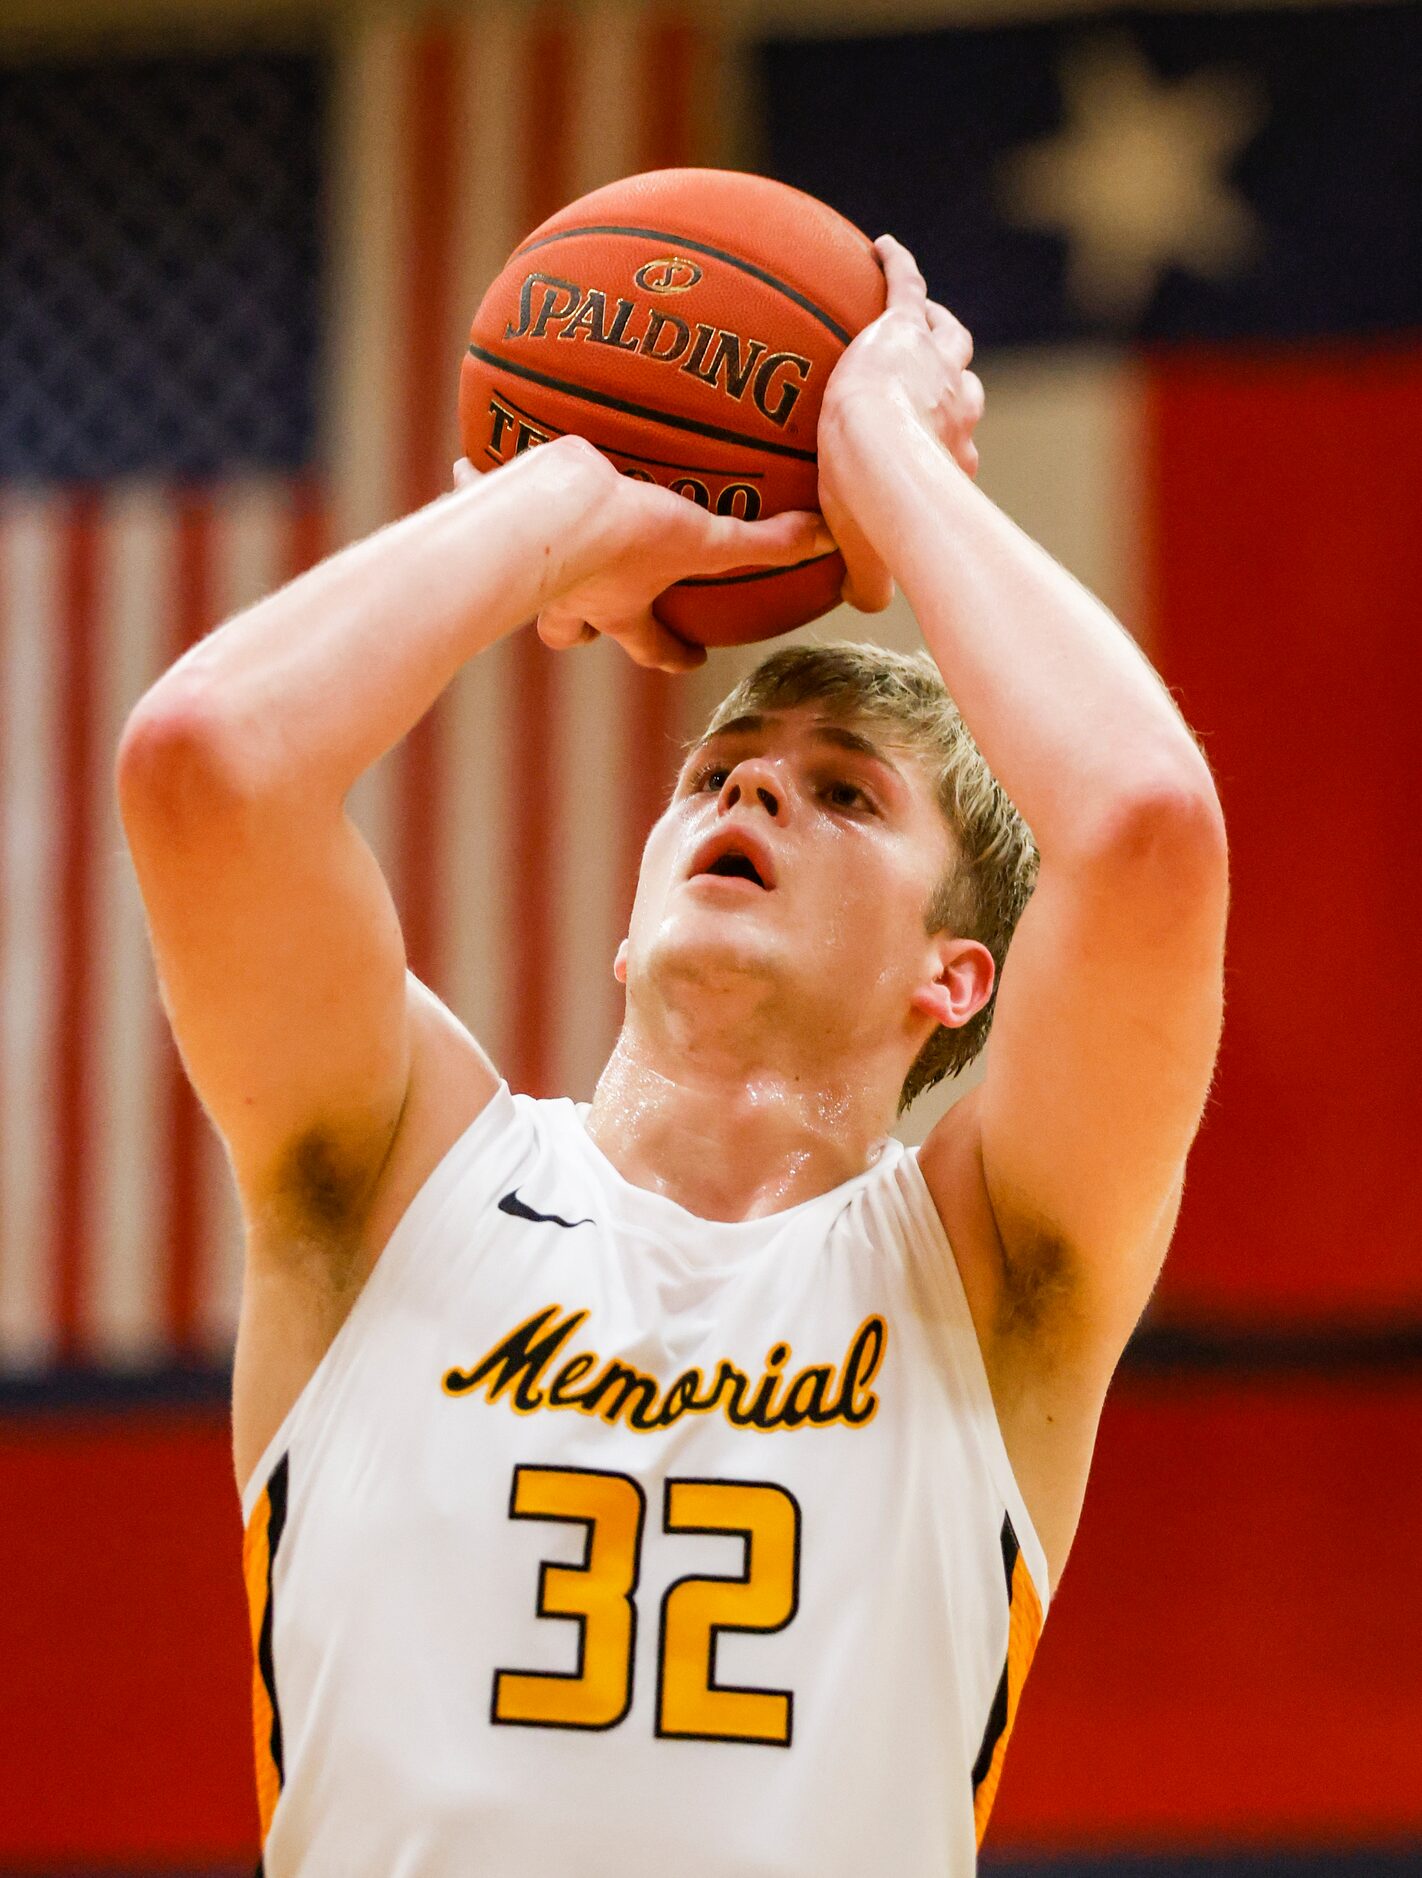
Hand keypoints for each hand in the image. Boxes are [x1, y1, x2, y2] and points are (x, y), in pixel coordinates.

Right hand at [454, 443, 832, 672]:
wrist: (540, 514)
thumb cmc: (619, 539)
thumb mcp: (701, 540)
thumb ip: (764, 543)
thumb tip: (829, 538)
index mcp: (617, 606)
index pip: (650, 644)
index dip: (673, 654)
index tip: (691, 656)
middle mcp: (567, 594)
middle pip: (568, 630)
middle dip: (576, 628)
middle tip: (584, 617)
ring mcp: (523, 563)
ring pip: (517, 579)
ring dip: (524, 563)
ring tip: (526, 531)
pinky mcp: (488, 515)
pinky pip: (477, 499)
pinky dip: (473, 489)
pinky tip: (467, 466)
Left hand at [817, 234, 984, 611]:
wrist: (877, 463)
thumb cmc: (877, 516)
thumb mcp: (870, 557)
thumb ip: (867, 580)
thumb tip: (863, 605)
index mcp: (950, 456)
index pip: (951, 447)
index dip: (939, 449)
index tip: (921, 456)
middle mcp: (956, 408)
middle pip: (960, 387)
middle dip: (949, 385)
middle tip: (927, 378)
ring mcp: (934, 366)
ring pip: (947, 336)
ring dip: (936, 326)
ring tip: (917, 314)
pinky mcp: (904, 329)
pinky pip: (905, 287)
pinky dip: (896, 266)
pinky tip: (879, 247)